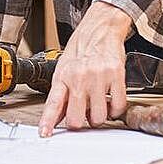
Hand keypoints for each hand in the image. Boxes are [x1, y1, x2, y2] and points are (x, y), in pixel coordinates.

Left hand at [38, 2, 131, 136]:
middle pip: (77, 118)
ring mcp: (98, 77)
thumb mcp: (64, 69)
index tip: (44, 133)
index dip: (48, 121)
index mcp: (63, 76)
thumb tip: (57, 118)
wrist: (100, 30)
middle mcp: (79, 77)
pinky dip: (115, 109)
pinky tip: (110, 99)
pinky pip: (117, 106)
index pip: (53, 104)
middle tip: (82, 114)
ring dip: (98, 116)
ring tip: (97, 103)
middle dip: (80, 122)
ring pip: (98, 117)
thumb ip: (61, 93)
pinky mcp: (116, 76)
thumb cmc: (81, 50)